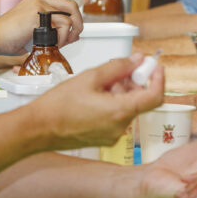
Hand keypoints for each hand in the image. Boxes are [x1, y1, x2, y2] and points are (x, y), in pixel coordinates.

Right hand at [0, 0, 86, 55]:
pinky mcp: (39, 15)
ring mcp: (39, 6)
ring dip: (71, 33)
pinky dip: (63, 38)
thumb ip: (52, 30)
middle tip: (78, 32)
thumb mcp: (34, 30)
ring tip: (63, 43)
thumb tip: (72, 35)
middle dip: (79, 20)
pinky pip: (62, 26)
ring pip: (69, 16)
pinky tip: (54, 44)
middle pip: (71, 3)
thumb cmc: (8, 37)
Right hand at [27, 55, 163, 149]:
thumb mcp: (90, 77)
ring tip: (99, 82)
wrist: (37, 129)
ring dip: (121, 92)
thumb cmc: (58, 105)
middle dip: (133, 82)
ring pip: (127, 107)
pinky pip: (117, 117)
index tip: (154, 66)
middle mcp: (120, 127)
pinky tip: (95, 95)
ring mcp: (113, 135)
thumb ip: (118, 67)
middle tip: (119, 68)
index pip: (155, 96)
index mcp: (120, 112)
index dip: (158, 78)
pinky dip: (113, 103)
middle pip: (140, 100)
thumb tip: (137, 60)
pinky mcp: (104, 137)